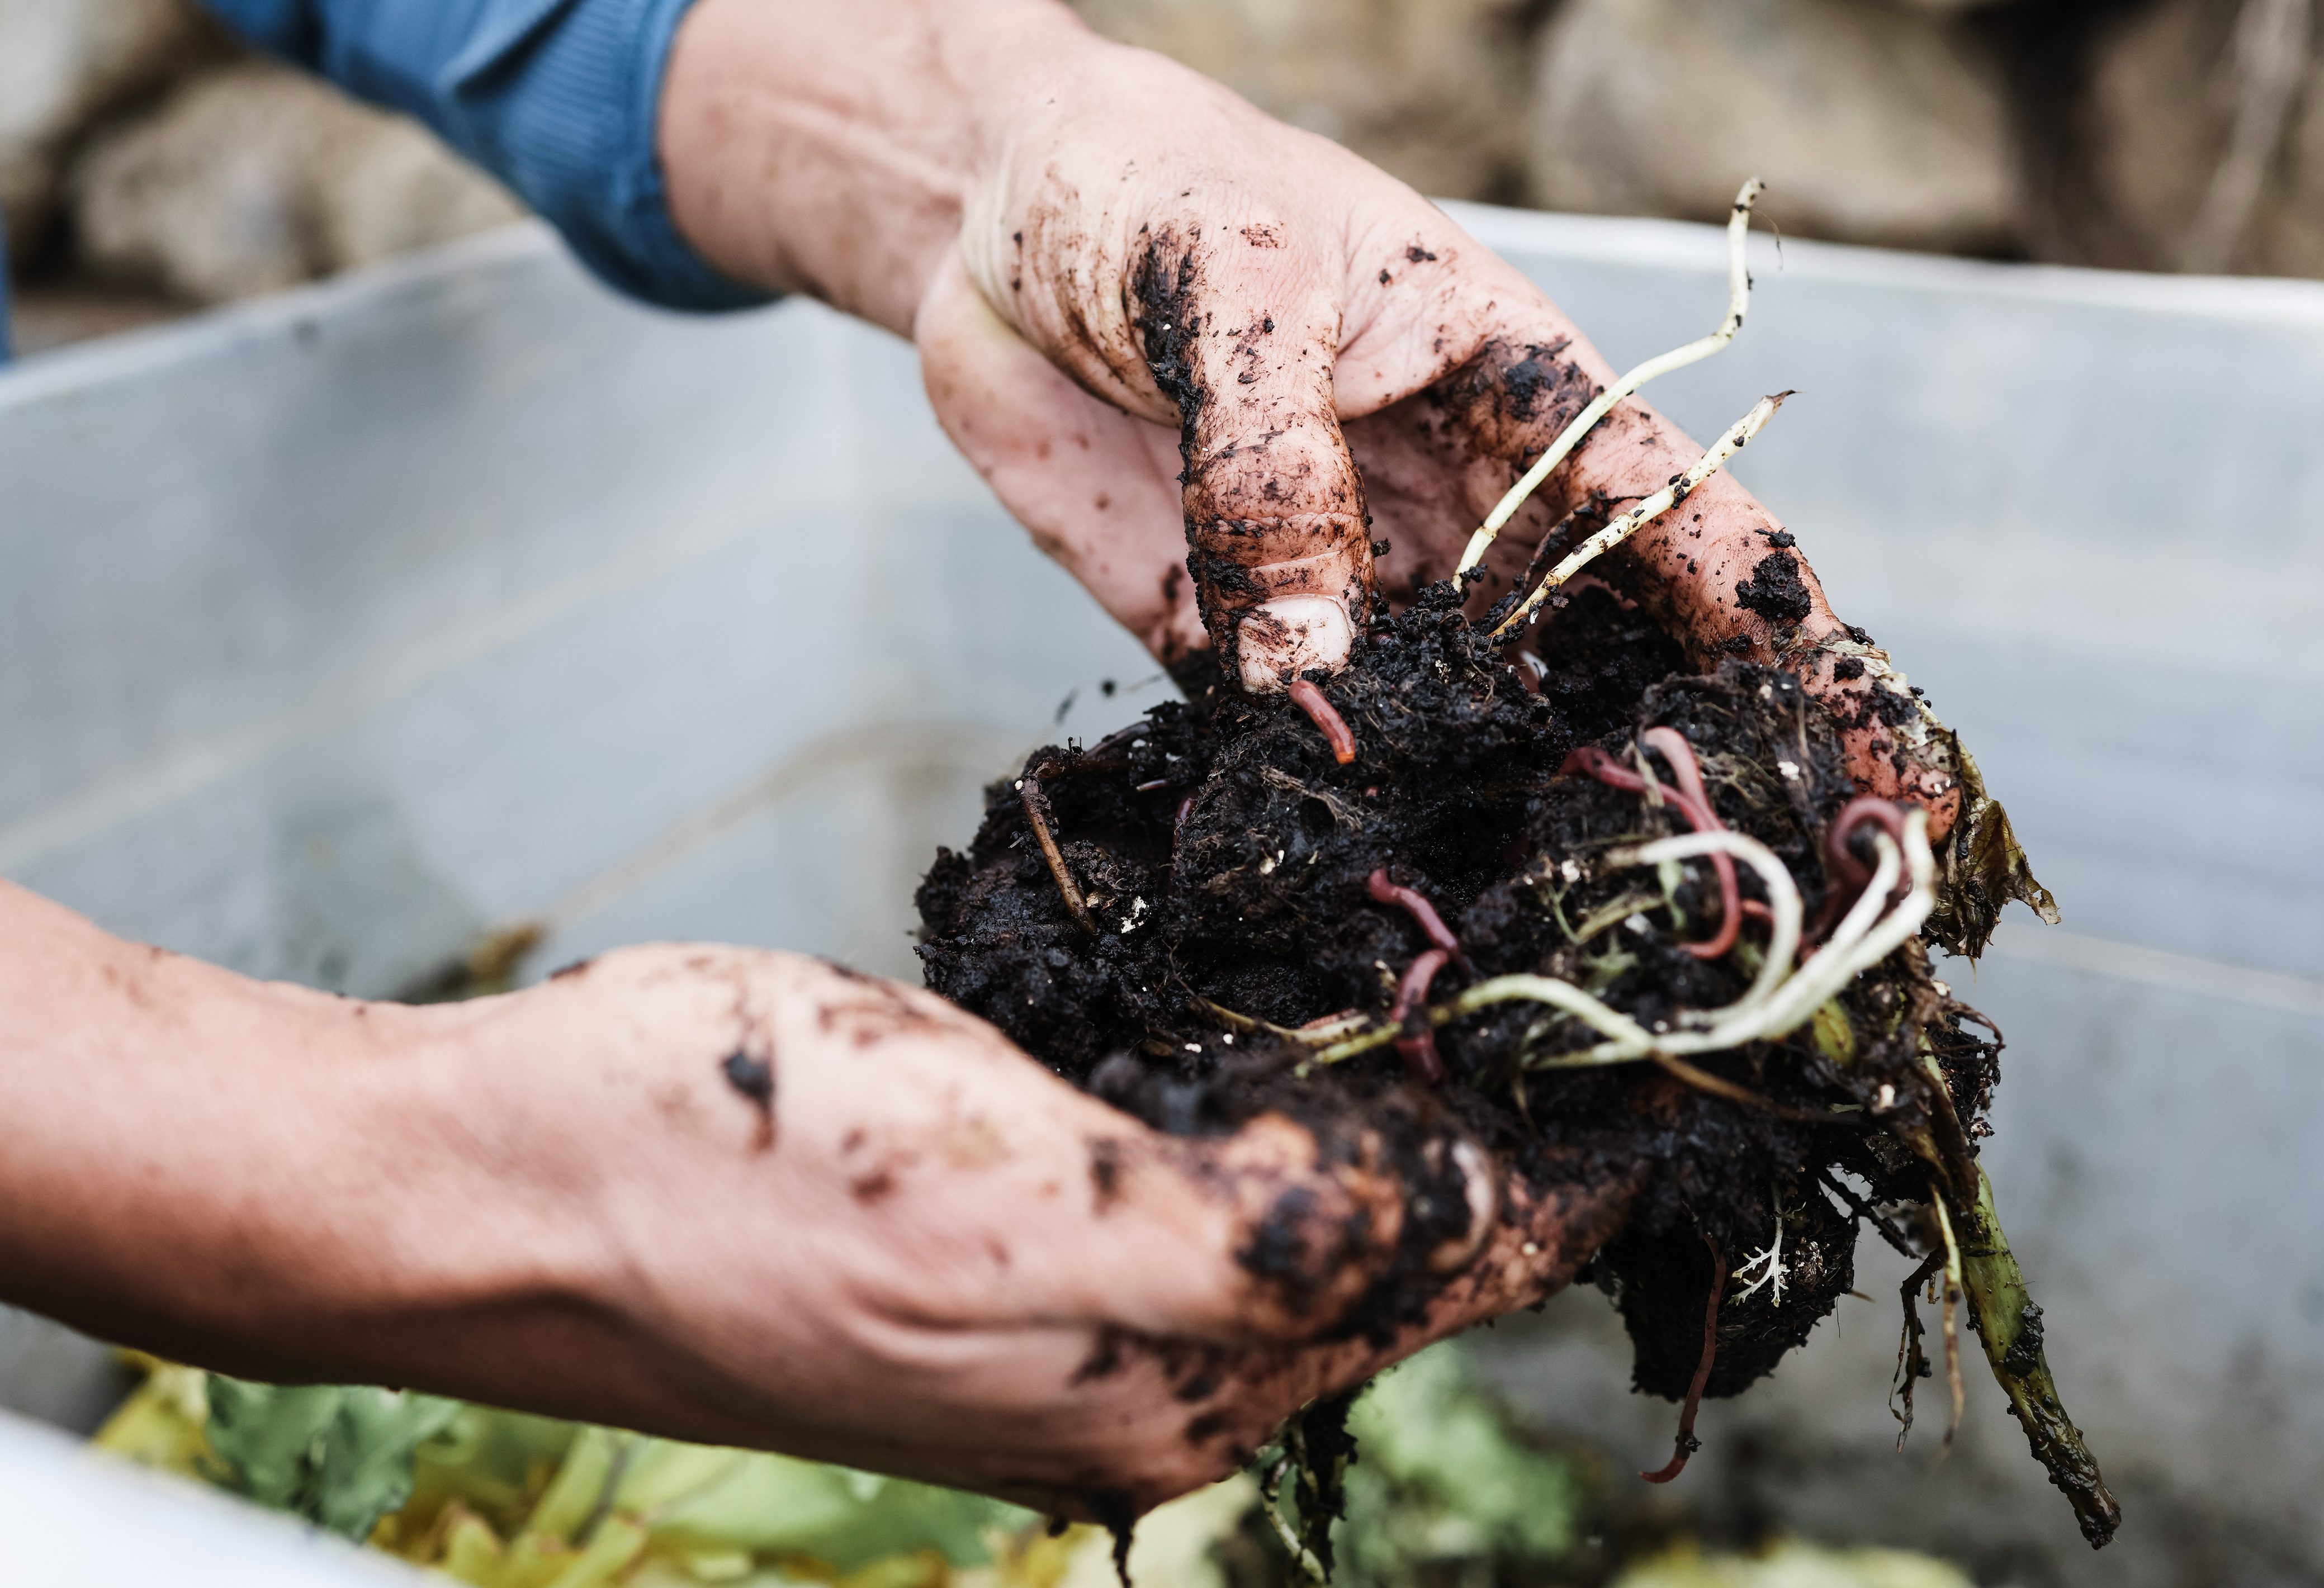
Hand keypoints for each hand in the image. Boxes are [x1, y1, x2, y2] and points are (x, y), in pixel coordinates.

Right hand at [0, 885, 1623, 1514]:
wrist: (503, 1182)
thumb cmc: (718, 1181)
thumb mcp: (1010, 1216)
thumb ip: (1256, 1235)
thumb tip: (1464, 1215)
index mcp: (1172, 1382)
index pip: (1456, 1258)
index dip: (1588, 1144)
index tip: (1708, 1027)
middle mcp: (1153, 1364)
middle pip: (1409, 1233)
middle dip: (1525, 1107)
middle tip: (1631, 953)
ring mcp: (1082, 1297)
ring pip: (1324, 1188)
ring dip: (1419, 1081)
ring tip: (1525, 950)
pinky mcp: (1016, 1219)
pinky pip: (1213, 1150)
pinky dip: (1296, 1069)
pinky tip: (1329, 982)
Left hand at [659, 0, 1958, 831]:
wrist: (981, 218)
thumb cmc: (1144, 185)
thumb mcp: (1229, 282)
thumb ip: (1276, 463)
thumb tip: (1316, 661)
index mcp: (1514, 392)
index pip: (1685, 528)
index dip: (1793, 650)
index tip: (1876, 770)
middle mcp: (1450, 509)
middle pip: (1592, 659)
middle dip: (1666, 771)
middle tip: (1747, 912)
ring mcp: (1340, 583)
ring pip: (1452, 722)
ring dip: (1498, 815)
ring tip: (1565, 942)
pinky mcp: (1222, 633)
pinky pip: (1294, 737)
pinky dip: (1324, 807)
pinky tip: (1362, 891)